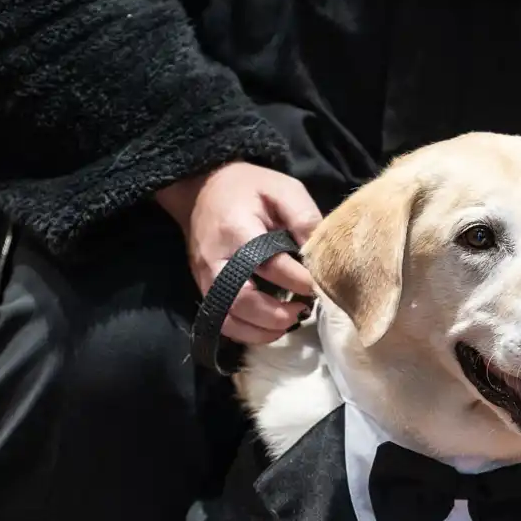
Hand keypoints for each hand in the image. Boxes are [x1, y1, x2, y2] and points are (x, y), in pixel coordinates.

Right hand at [157, 163, 321, 345]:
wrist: (201, 188)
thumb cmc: (247, 188)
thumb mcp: (282, 188)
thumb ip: (303, 217)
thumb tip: (319, 255)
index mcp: (237, 230)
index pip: (269, 264)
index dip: (297, 280)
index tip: (317, 285)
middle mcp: (216, 259)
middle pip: (242, 300)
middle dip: (276, 314)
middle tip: (303, 310)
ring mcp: (205, 277)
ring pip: (228, 318)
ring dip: (260, 330)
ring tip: (288, 323)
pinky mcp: (202, 288)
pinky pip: (220, 321)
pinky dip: (245, 332)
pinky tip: (268, 328)